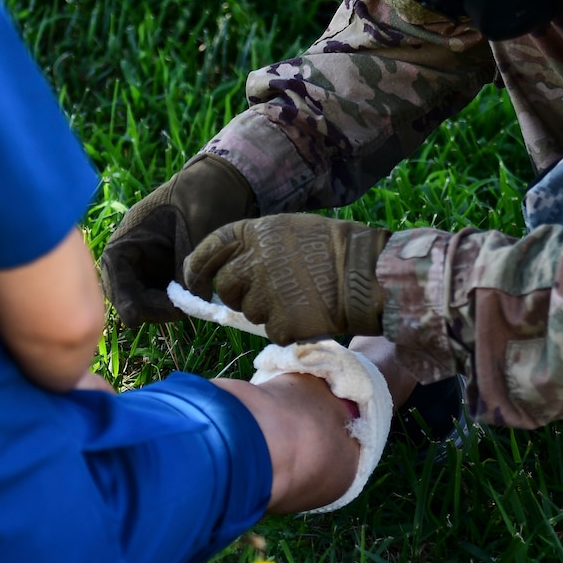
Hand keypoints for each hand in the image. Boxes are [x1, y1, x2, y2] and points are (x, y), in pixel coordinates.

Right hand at [99, 154, 257, 326]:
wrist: (221, 181)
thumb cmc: (203, 198)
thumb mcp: (196, 233)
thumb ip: (188, 270)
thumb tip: (189, 304)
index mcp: (126, 240)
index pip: (117, 280)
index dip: (134, 302)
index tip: (152, 316)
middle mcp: (129, 257)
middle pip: (128, 298)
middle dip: (154, 308)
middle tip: (185, 307)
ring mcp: (145, 267)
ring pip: (145, 302)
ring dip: (166, 307)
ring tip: (193, 298)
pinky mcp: (162, 273)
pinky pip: (162, 297)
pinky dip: (176, 302)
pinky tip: (194, 295)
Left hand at [183, 214, 390, 342]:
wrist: (367, 274)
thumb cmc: (332, 248)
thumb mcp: (288, 231)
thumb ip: (255, 247)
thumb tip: (228, 269)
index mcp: (254, 234)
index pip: (209, 250)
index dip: (197, 268)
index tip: (195, 281)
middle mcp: (253, 263)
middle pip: (225, 287)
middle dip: (238, 293)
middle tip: (268, 291)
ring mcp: (265, 296)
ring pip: (249, 311)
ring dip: (268, 310)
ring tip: (300, 296)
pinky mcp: (280, 324)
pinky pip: (272, 331)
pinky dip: (287, 327)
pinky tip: (309, 312)